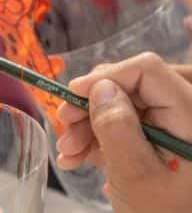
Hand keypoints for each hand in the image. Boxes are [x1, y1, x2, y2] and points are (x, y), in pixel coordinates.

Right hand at [55, 53, 191, 210]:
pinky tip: (81, 155)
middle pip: (134, 85)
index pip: (148, 71)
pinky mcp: (164, 137)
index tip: (71, 95)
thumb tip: (99, 87)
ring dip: (90, 123)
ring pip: (126, 102)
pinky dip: (102, 134)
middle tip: (65, 126)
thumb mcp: (133, 173)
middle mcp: (189, 115)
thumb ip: (116, 126)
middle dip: (93, 104)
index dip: (106, 77)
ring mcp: (177, 126)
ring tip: (68, 151)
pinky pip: (129, 120)